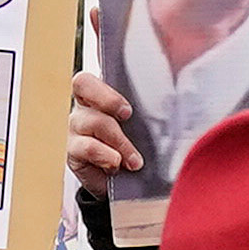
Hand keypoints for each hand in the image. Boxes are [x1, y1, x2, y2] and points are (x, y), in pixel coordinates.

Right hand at [66, 68, 142, 183]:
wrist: (121, 184)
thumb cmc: (134, 147)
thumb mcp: (144, 126)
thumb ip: (150, 109)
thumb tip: (176, 93)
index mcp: (100, 93)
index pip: (95, 71)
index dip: (101, 65)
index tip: (126, 101)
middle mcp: (83, 106)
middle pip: (83, 83)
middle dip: (108, 98)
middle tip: (128, 115)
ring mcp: (74, 127)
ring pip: (92, 121)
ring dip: (118, 140)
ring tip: (134, 160)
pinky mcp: (72, 151)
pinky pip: (87, 147)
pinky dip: (106, 155)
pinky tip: (116, 164)